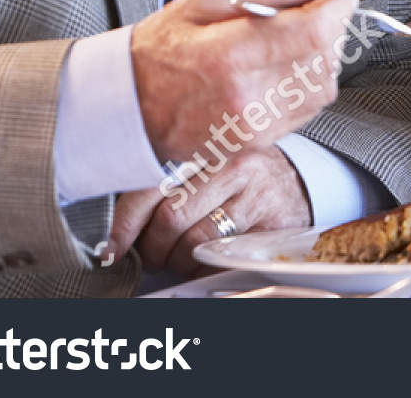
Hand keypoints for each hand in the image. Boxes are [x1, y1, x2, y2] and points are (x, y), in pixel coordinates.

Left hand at [108, 147, 311, 277]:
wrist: (298, 179)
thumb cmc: (240, 175)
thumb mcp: (205, 162)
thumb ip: (168, 180)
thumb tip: (117, 225)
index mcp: (206, 144)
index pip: (152, 184)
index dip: (125, 222)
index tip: (113, 247)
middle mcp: (233, 165)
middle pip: (171, 217)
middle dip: (153, 248)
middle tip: (151, 256)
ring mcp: (255, 194)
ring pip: (195, 242)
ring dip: (178, 261)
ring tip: (178, 258)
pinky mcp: (272, 223)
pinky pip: (225, 256)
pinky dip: (205, 267)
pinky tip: (204, 259)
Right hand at [131, 0, 356, 162]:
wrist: (127, 106)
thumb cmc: (160, 49)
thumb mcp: (204, 1)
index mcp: (232, 54)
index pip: (315, 31)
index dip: (339, 8)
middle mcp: (247, 95)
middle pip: (326, 59)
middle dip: (331, 30)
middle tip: (312, 13)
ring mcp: (254, 124)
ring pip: (323, 88)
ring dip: (322, 59)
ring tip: (293, 42)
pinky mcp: (257, 141)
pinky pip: (308, 111)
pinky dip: (308, 86)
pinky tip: (284, 69)